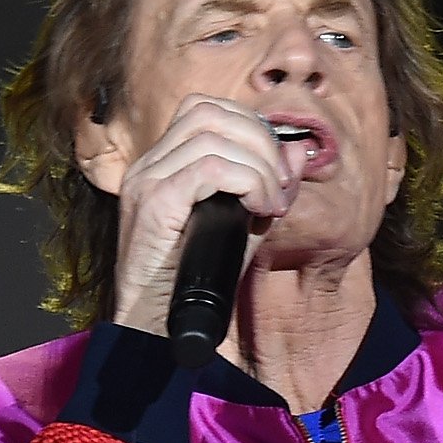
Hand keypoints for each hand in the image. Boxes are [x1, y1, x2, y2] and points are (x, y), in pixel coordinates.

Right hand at [86, 94, 304, 332]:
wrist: (157, 330)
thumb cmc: (196, 286)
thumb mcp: (242, 229)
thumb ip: (267, 188)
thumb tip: (296, 151)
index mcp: (162, 165)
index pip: (207, 111)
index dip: (252, 128)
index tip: (279, 171)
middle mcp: (149, 166)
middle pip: (209, 112)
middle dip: (260, 140)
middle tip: (282, 185)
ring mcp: (146, 182)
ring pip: (212, 136)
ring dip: (258, 166)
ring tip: (272, 205)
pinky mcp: (153, 204)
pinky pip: (209, 169)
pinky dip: (247, 182)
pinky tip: (260, 210)